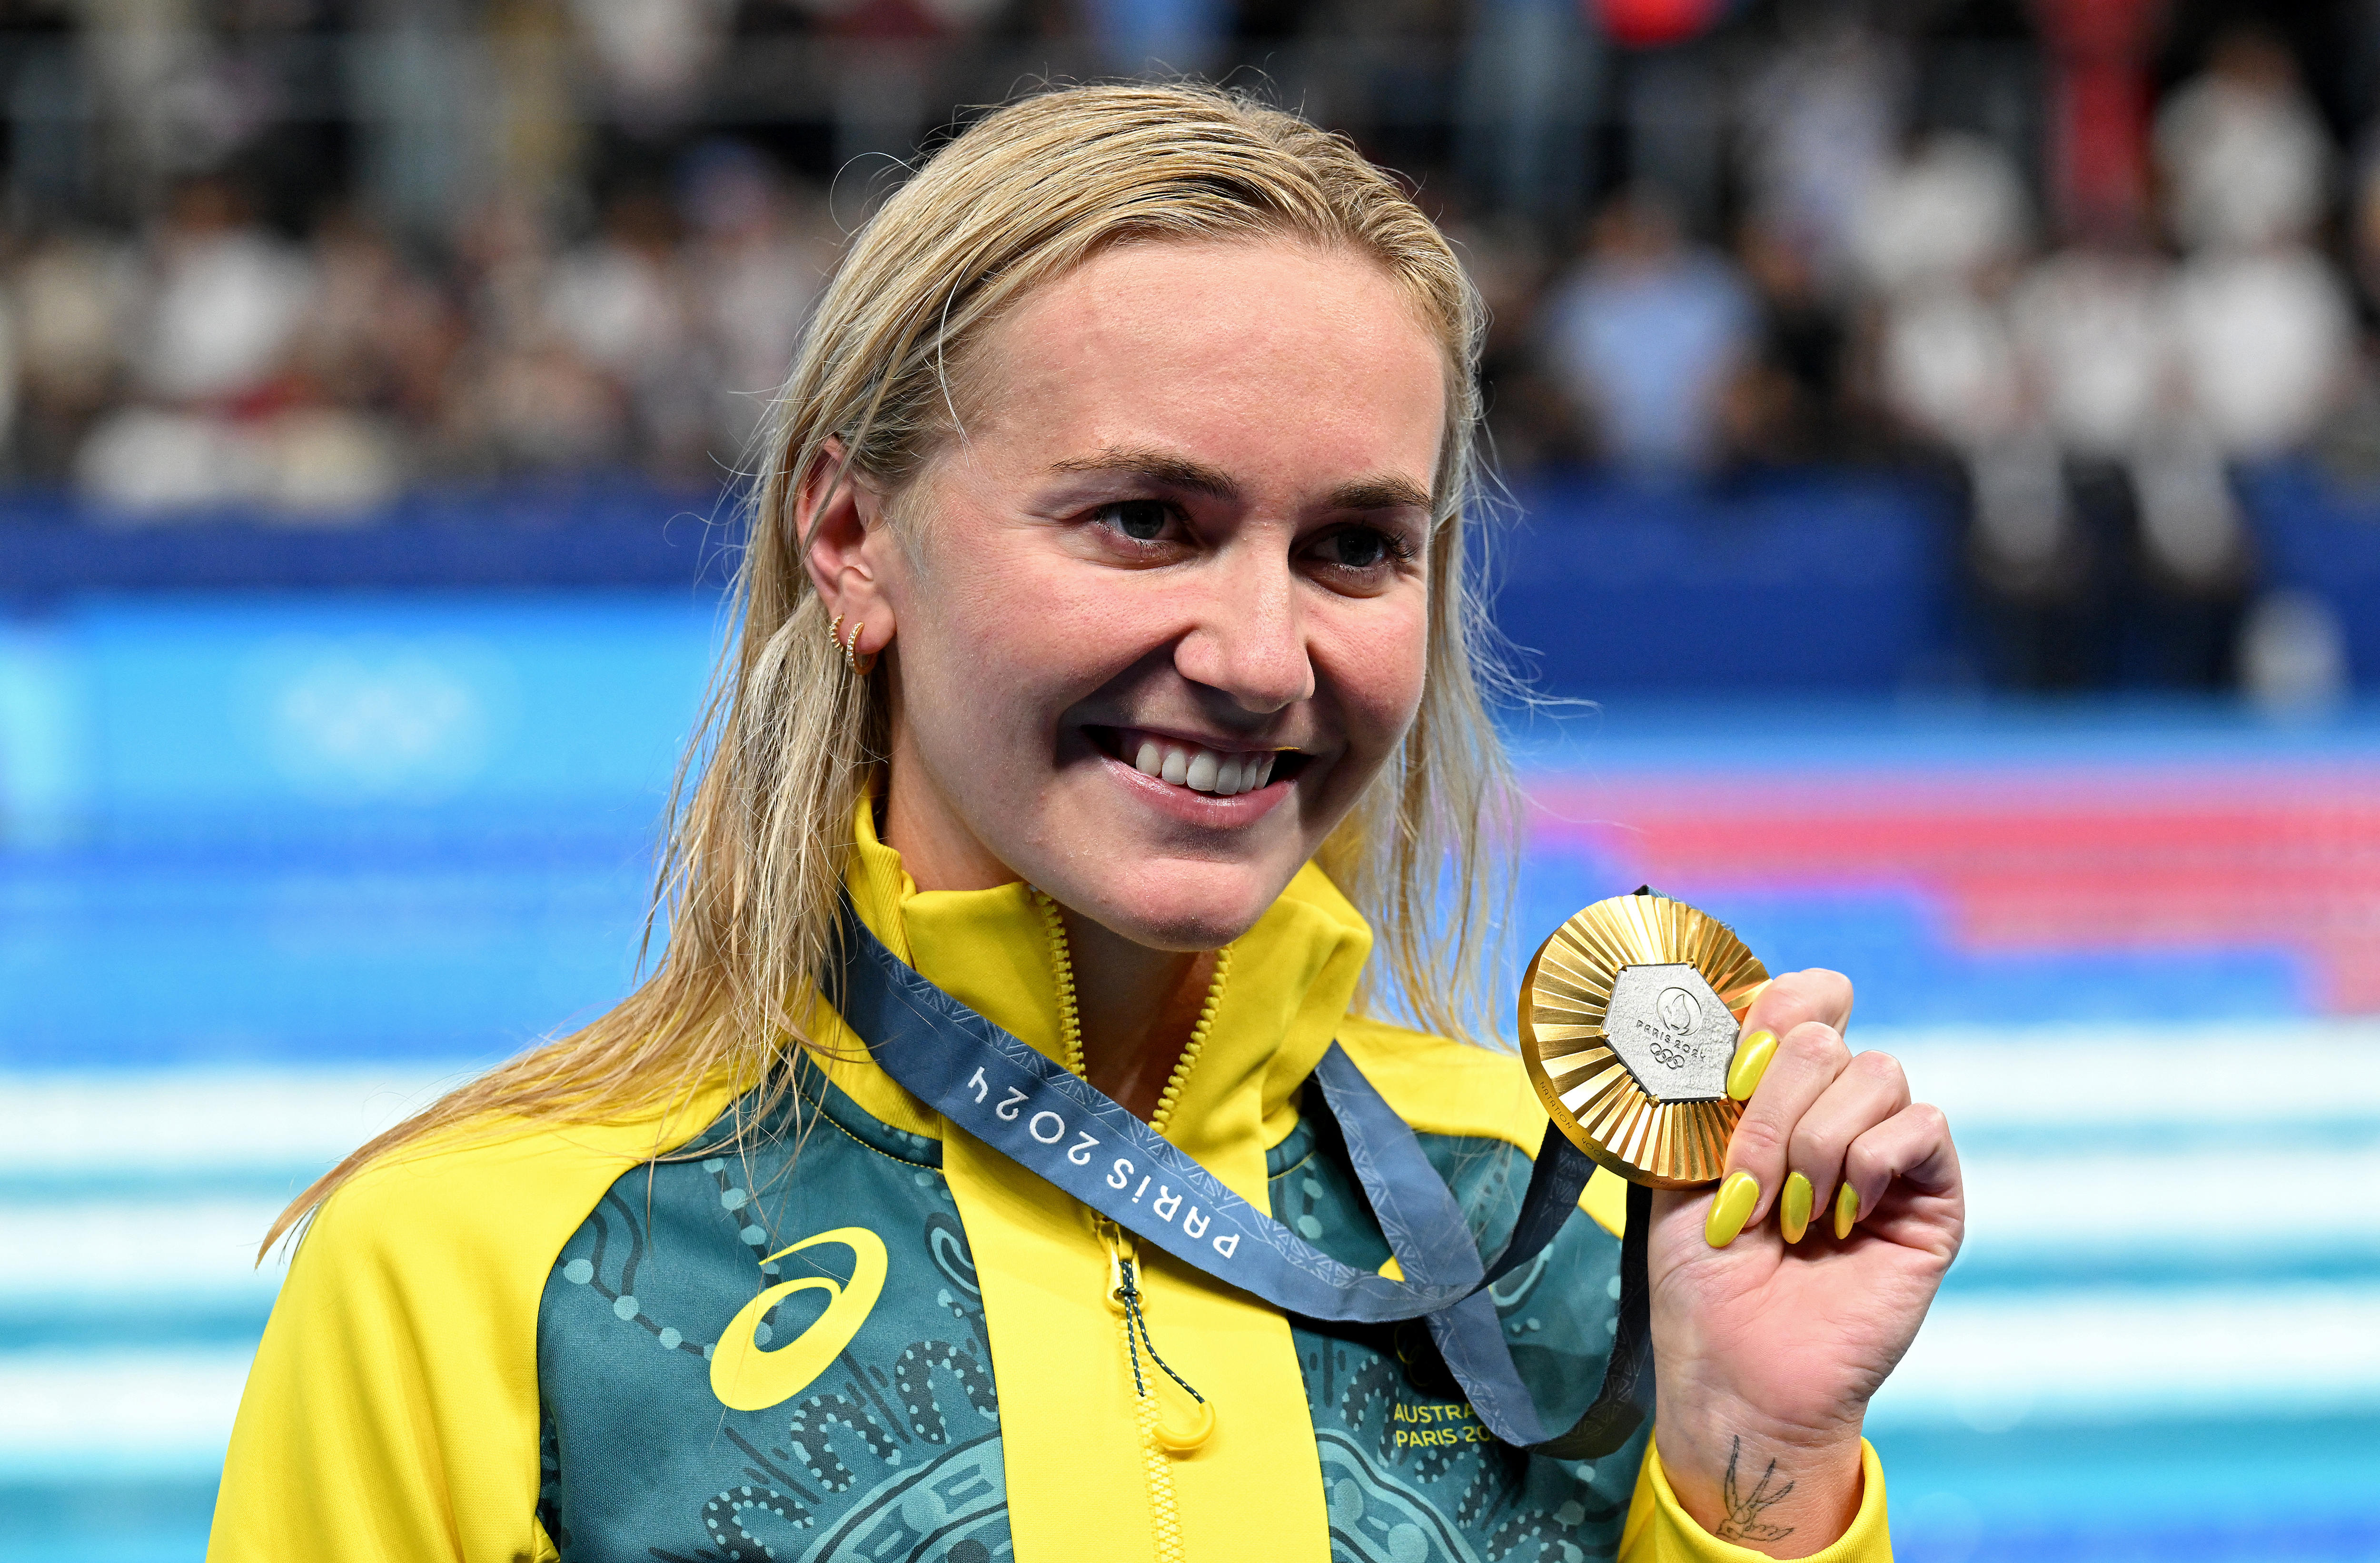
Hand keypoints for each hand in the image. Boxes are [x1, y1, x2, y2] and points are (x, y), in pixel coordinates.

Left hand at [1643, 969, 1962, 1556]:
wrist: (1736, 1364)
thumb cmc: (1699, 1273)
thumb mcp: (1682, 1160)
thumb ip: (1712, 1080)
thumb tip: (1740, 1001)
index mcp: (1773, 1090)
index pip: (1801, 996)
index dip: (1769, 1013)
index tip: (1730, 1074)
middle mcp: (1834, 1109)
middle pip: (1823, 1034)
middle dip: (1771, 1110)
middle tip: (1746, 1186)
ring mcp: (1887, 1150)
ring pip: (1877, 1072)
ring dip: (1816, 1144)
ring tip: (1790, 1215)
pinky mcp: (1933, 1196)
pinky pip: (1923, 1127)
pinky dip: (1870, 1163)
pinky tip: (1839, 1219)